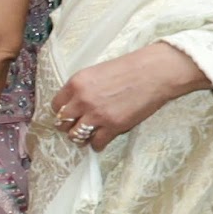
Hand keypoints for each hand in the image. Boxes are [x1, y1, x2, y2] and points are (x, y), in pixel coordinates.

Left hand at [49, 41, 202, 151]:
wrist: (156, 73)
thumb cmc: (129, 68)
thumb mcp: (97, 72)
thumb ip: (83, 88)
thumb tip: (75, 103)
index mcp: (76, 83)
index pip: (56, 105)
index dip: (61, 112)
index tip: (67, 114)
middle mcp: (83, 100)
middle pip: (62, 122)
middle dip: (67, 126)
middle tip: (74, 127)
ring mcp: (97, 115)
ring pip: (75, 135)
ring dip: (79, 137)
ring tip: (85, 136)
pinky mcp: (114, 126)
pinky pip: (97, 143)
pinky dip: (97, 145)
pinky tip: (99, 142)